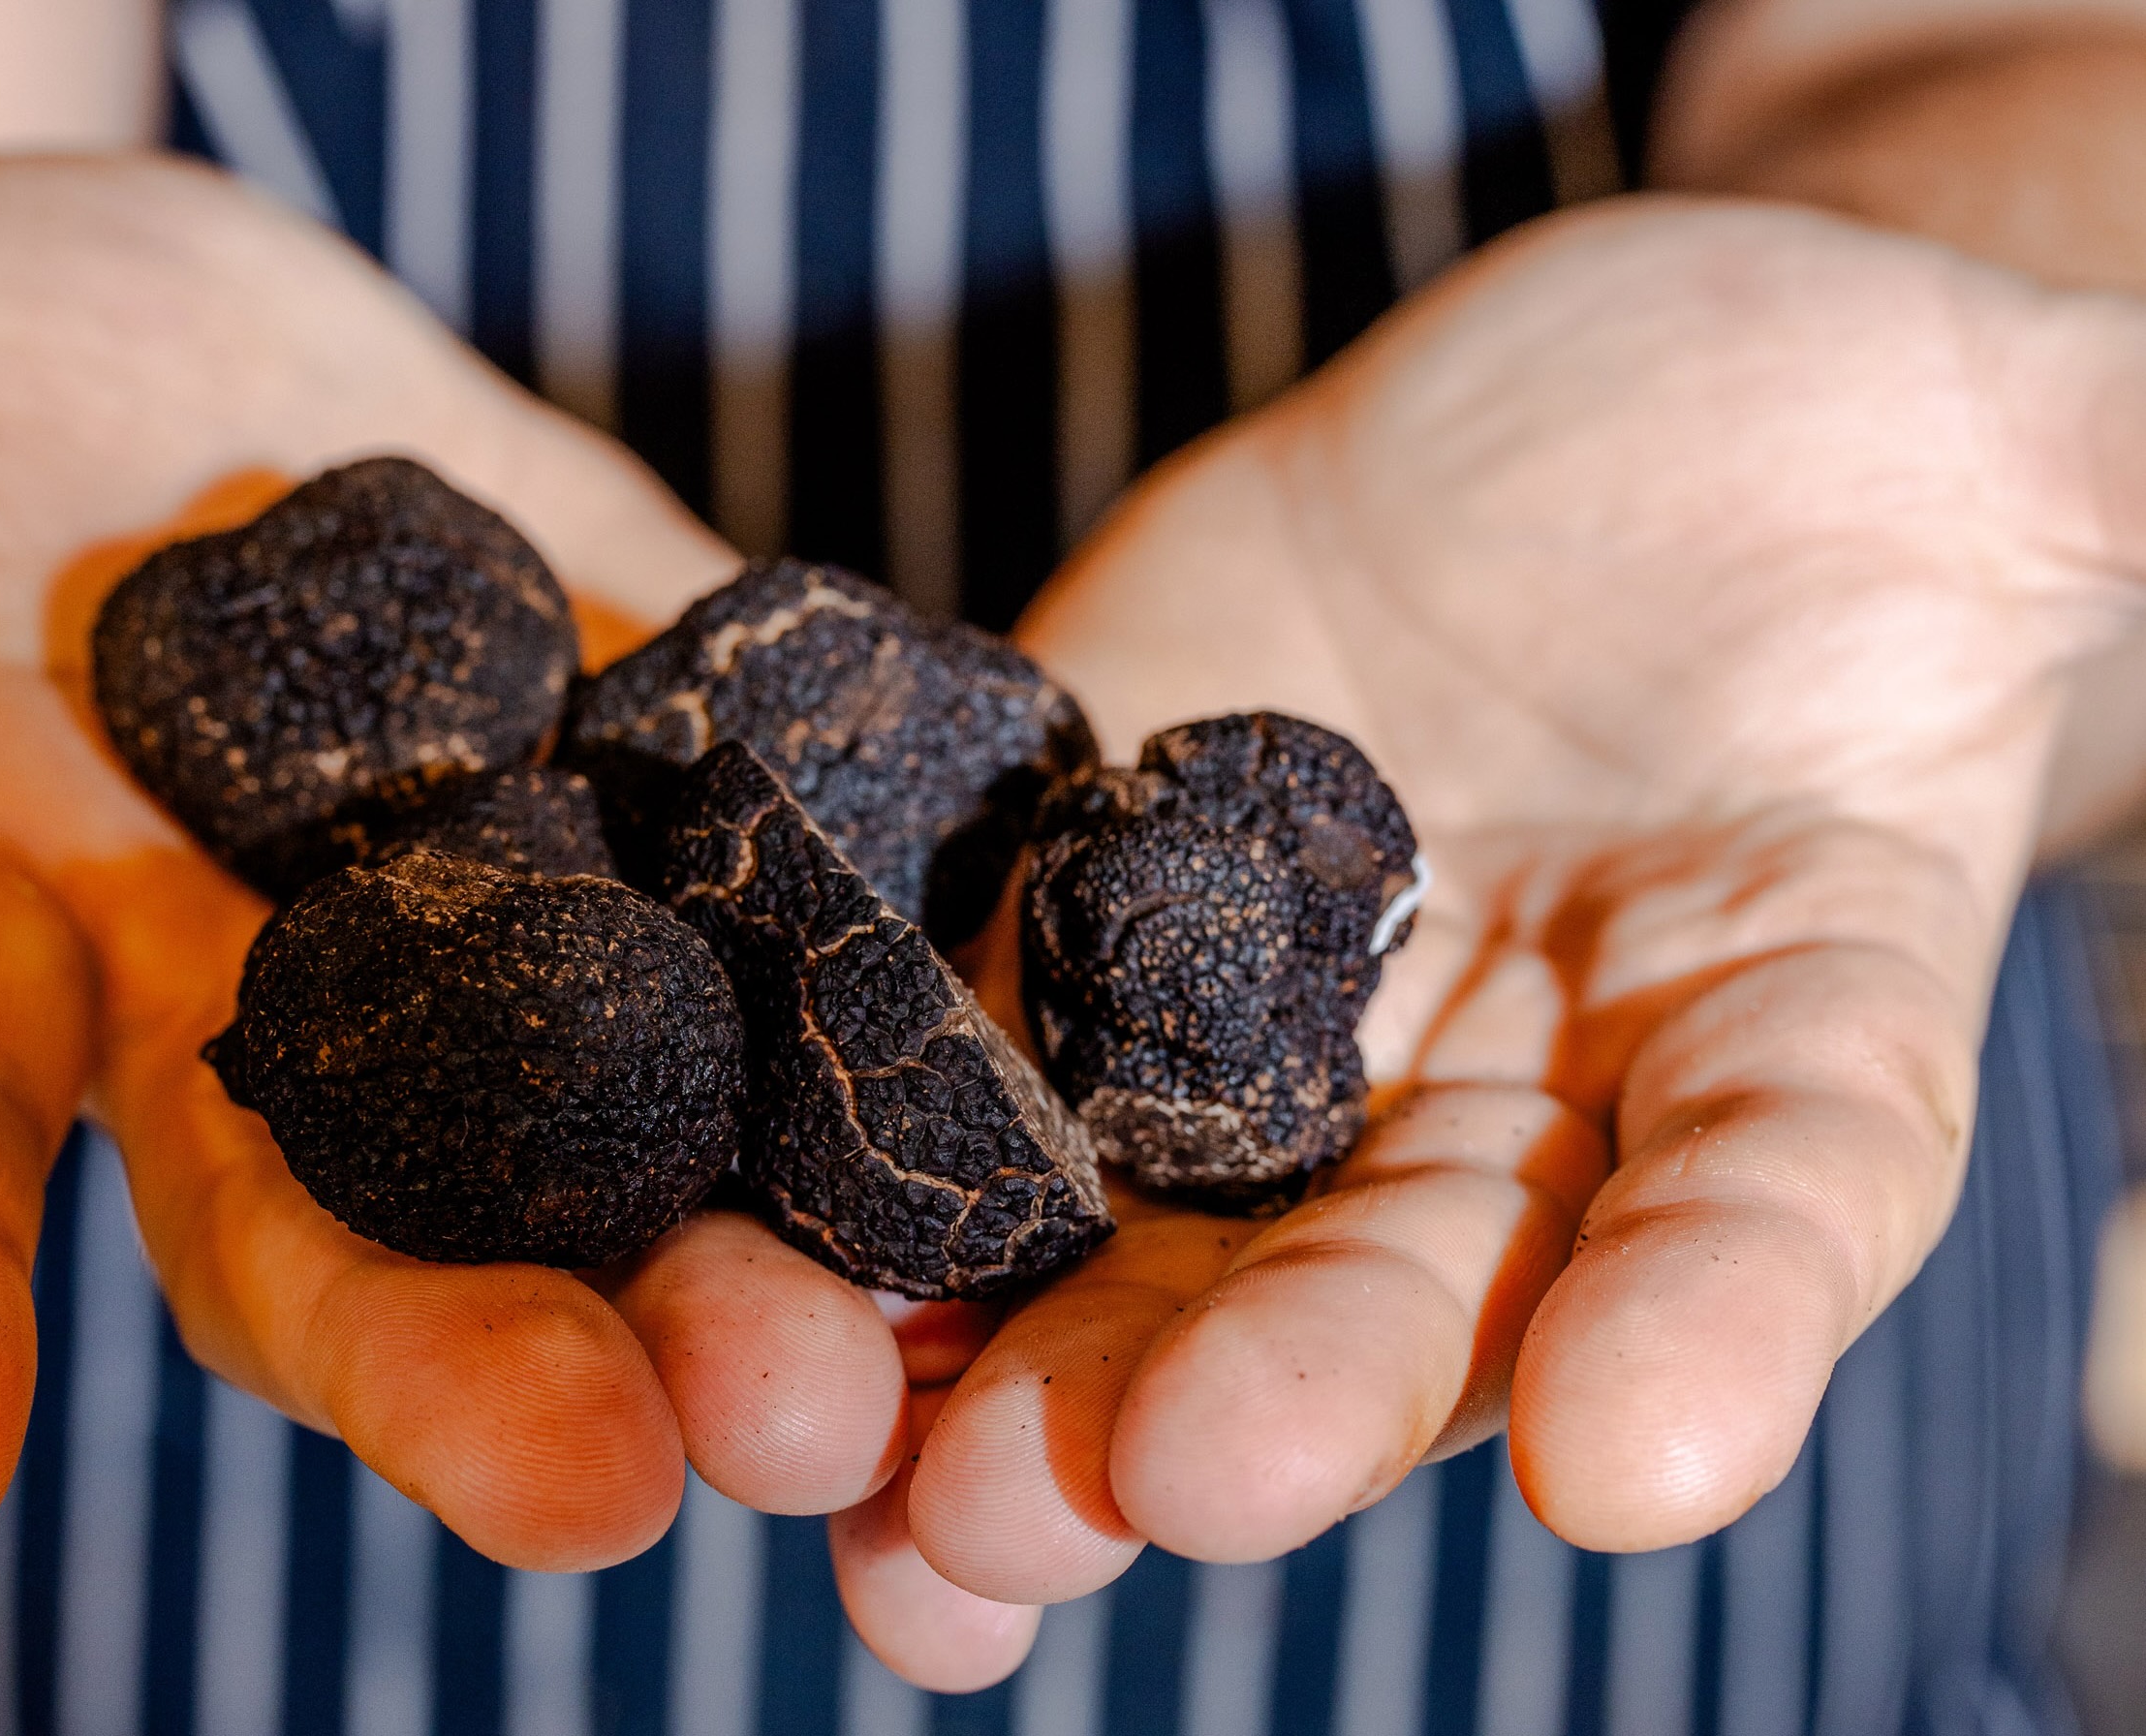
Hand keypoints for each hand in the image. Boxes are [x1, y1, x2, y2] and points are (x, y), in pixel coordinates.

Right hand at [0, 155, 908, 1567]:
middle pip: (322, 1237)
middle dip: (435, 1362)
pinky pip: (795, 991)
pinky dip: (902, 1087)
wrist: (236, 392)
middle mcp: (249, 1023)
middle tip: (575, 1487)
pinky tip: (1022, 1170)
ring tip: (826, 1399)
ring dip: (711, 1297)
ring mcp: (498, 973)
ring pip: (591, 1181)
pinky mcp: (696, 873)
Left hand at [825, 194, 2145, 1677]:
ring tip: (919, 1497)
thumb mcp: (2019, 462)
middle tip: (1144, 1493)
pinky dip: (873, 1143)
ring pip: (1145, 1225)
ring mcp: (1262, 999)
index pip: (1767, 1210)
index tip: (1635, 1454)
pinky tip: (762, 1270)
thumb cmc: (1865, 448)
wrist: (1614, 426)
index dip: (1712, 1330)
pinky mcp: (1072, 874)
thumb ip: (2102, 516)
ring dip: (1023, 1367)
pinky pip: (965, 1017)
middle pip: (1391, 1285)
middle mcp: (1503, 1087)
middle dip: (1274, 1394)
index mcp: (1767, 1040)